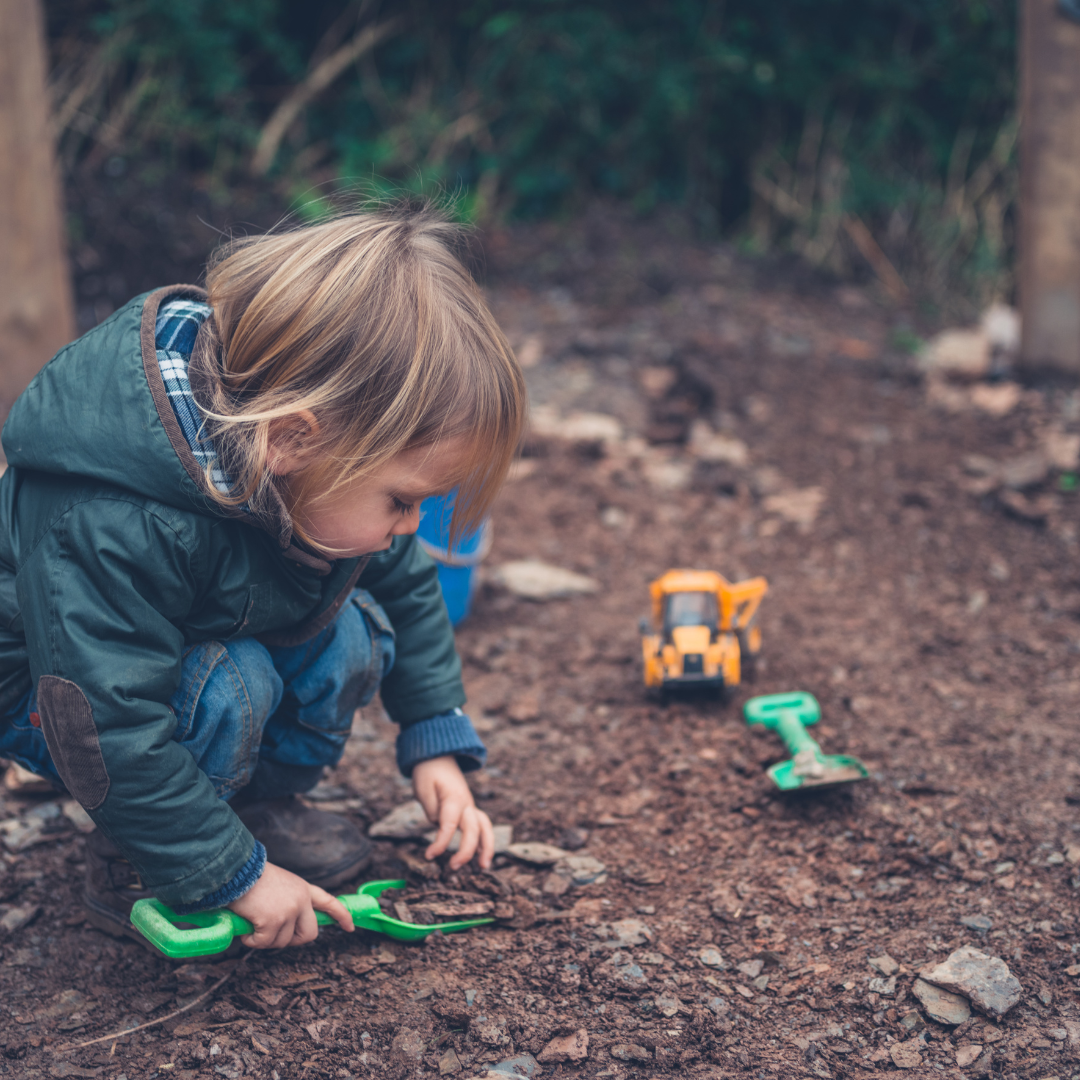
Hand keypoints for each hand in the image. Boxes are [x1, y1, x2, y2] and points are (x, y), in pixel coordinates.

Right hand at [228, 861, 353, 948]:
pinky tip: (246, 927)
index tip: (349, 927)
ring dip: (265, 939)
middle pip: (309, 933)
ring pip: (282, 942)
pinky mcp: (273, 921)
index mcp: (303, 889)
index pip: (329, 902)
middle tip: (274, 936)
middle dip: (293, 940)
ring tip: (254, 922)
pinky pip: (263, 943)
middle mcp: (301, 900)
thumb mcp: (281, 885)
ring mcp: (289, 911)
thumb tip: (287, 927)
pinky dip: (252, 940)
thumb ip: (290, 901)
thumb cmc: (252, 878)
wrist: (237, 870)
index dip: (341, 916)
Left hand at [413, 755, 494, 870]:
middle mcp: (466, 803)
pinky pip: (481, 826)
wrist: (438, 756)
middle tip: (454, 867)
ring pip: (485, 827)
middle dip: (466, 850)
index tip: (429, 856)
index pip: (449, 825)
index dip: (440, 843)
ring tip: (483, 867)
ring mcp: (470, 806)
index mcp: (453, 798)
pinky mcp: (469, 809)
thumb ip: (432, 810)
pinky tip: (482, 856)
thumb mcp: (423, 789)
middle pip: (473, 829)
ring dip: (487, 847)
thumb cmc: (428, 772)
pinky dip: (484, 841)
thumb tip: (440, 827)